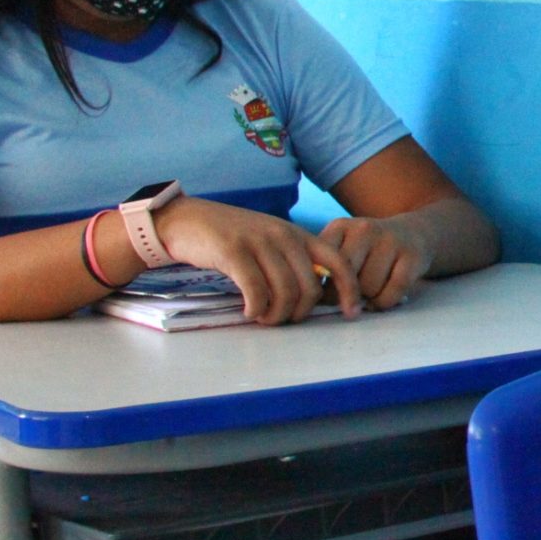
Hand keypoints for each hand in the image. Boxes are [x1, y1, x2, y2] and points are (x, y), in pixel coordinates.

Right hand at [155, 197, 357, 324]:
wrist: (188, 219)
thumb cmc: (234, 237)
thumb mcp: (272, 242)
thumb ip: (294, 261)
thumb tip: (314, 297)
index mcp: (298, 235)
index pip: (338, 262)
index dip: (350, 290)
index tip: (351, 312)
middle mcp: (284, 236)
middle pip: (310, 288)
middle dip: (299, 313)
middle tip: (282, 320)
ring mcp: (260, 243)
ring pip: (285, 293)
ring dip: (276, 315)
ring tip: (263, 317)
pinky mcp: (234, 252)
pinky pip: (256, 291)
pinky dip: (256, 308)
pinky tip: (249, 311)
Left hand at [316, 216, 431, 309]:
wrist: (414, 233)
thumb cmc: (369, 250)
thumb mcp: (343, 247)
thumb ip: (326, 267)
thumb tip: (316, 299)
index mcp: (340, 227)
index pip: (324, 266)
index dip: (325, 288)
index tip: (332, 295)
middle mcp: (364, 229)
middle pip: (346, 278)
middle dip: (347, 295)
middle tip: (352, 296)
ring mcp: (390, 241)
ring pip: (369, 288)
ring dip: (368, 299)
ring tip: (371, 291)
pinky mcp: (412, 257)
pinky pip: (392, 293)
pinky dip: (385, 302)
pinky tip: (384, 297)